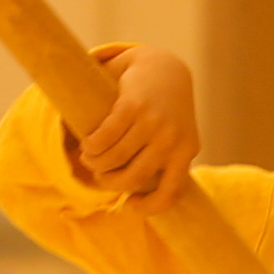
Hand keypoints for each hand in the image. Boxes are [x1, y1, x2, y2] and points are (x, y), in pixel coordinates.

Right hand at [72, 42, 198, 206]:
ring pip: (115, 158)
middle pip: (133, 178)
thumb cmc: (165, 110)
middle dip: (110, 182)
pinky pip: (106, 137)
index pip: (170, 193)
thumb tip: (140, 196)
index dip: (148, 207)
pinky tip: (88, 143)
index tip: (130, 204)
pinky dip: (92, 145)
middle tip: (100, 175)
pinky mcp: (134, 106)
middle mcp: (172, 140)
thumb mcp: (176, 136)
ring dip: (95, 162)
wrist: (164, 66)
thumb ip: (164, 162)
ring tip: (89, 157)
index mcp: (186, 151)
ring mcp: (154, 123)